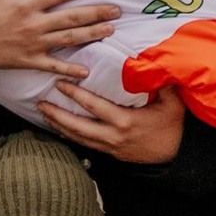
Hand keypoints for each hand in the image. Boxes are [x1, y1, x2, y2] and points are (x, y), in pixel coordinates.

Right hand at [0, 0, 124, 70]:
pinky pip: (53, 65)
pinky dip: (69, 69)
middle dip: (97, 12)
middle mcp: (34, 24)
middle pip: (72, 17)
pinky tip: (86, 71)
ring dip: (92, 34)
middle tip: (117, 10)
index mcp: (28, 4)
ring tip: (110, 30)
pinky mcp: (30, 61)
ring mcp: (34, 44)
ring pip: (69, 38)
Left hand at [39, 81, 186, 166]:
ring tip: (43, 114)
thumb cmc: (172, 126)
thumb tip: (156, 59)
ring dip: (58, 125)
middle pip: (77, 126)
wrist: (175, 156)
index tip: (60, 83)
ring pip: (77, 137)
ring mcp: (109, 146)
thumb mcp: (172, 103)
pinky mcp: (109, 152)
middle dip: (57, 114)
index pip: (93, 106)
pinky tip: (58, 129)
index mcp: (124, 121)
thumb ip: (163, 82)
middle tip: (40, 102)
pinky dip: (69, 136)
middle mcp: (112, 136)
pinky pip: (84, 144)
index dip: (75, 95)